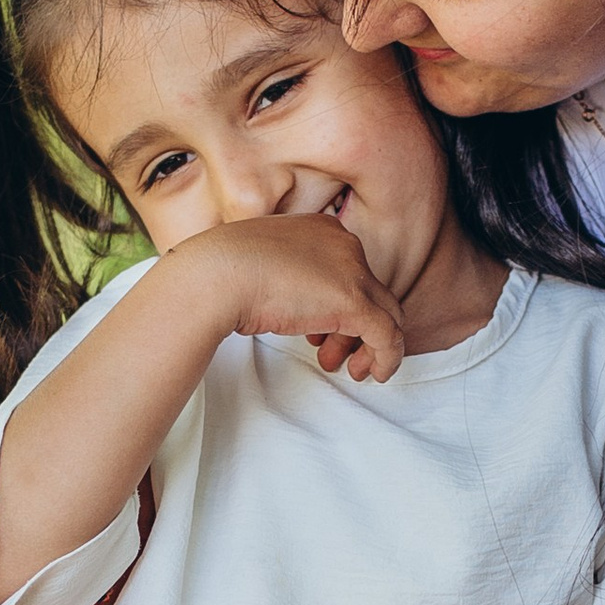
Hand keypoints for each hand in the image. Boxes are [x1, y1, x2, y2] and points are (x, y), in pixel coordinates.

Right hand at [174, 215, 405, 381]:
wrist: (217, 274)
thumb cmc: (224, 271)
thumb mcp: (261, 263)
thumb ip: (285, 274)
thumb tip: (291, 302)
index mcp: (323, 229)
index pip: (350, 270)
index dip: (338, 306)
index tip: (318, 331)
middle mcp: (345, 243)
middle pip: (370, 292)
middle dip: (353, 329)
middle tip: (328, 353)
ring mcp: (353, 272)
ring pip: (386, 314)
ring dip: (366, 346)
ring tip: (344, 367)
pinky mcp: (355, 302)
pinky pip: (388, 335)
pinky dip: (386, 358)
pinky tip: (374, 375)